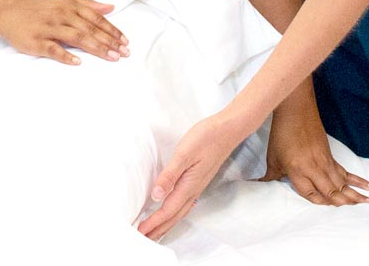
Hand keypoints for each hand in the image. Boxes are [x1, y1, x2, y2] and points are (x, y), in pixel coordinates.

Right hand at [0, 0, 129, 64]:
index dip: (112, 30)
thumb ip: (87, 4)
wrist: (8, 10)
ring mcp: (48, 28)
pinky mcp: (36, 41)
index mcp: (69, 5)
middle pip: (89, 29)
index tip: (125, 42)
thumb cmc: (39, 7)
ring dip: (96, 48)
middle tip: (124, 53)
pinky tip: (78, 62)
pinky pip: (53, 49)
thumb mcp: (63, 0)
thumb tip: (111, 7)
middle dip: (109, 42)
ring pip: (76, 38)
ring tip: (111, 58)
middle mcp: (60, 14)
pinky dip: (66, 55)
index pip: (95, 18)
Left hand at [138, 114, 240, 240]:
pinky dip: (175, 212)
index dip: (153, 222)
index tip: (140, 231)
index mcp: (188, 186)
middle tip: (144, 238)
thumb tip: (156, 195)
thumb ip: (170, 175)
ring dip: (167, 223)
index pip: (167, 210)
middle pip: (174, 216)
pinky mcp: (198, 180)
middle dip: (159, 228)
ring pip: (180, 211)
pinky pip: (185, 204)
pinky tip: (172, 212)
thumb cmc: (206, 138)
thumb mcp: (184, 154)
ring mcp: (197, 186)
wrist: (227, 130)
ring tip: (155, 231)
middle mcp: (193, 190)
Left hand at [263, 96, 368, 205]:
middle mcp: (314, 168)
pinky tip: (368, 186)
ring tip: (368, 204)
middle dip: (343, 203)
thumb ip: (270, 177)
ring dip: (354, 195)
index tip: (329, 212)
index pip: (311, 194)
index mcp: (298, 170)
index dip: (320, 204)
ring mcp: (325, 162)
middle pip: (331, 191)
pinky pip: (345, 172)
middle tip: (358, 213)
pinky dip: (357, 180)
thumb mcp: (273, 158)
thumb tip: (257, 186)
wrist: (296, 110)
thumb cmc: (282, 134)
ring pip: (341, 183)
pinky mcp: (331, 156)